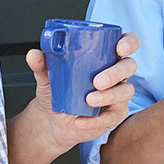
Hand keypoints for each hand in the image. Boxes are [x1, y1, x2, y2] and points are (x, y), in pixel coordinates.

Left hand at [24, 32, 141, 147]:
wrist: (51, 119)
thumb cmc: (56, 90)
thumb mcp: (47, 76)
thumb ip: (42, 64)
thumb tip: (34, 54)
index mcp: (105, 56)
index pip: (127, 43)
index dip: (129, 43)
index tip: (119, 49)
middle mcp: (116, 73)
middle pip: (129, 66)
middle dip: (116, 72)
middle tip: (97, 80)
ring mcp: (117, 94)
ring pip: (126, 91)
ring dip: (109, 96)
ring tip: (88, 100)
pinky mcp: (114, 115)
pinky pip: (112, 117)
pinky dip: (95, 120)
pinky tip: (80, 121)